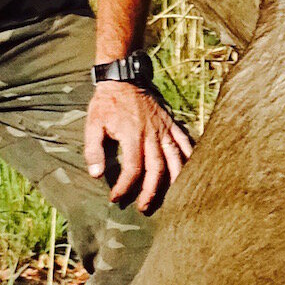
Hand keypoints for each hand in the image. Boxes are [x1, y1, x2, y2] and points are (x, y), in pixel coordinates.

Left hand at [85, 83, 192, 210]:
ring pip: (175, 158)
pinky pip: (185, 141)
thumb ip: (93, 149)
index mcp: (132, 135)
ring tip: (174, 198)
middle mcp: (152, 134)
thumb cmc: (106, 102)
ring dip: (175, 180)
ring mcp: (164, 128)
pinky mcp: (170, 123)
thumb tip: (96, 174)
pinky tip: (192, 170)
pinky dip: (190, 156)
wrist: (122, 77)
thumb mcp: (93, 123)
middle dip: (151, 191)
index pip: (132, 168)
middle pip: (157, 168)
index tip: (116, 198)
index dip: (124, 187)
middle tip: (143, 207)